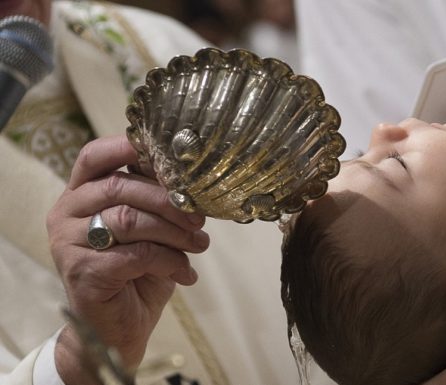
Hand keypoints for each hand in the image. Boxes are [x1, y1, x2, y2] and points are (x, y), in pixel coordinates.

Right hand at [47, 135, 209, 383]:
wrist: (119, 328)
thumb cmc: (138, 271)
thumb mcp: (151, 229)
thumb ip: (157, 201)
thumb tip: (192, 178)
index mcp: (80, 194)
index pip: (95, 156)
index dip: (129, 147)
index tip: (170, 156)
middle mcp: (66, 213)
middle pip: (119, 187)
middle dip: (168, 200)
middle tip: (199, 219)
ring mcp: (69, 243)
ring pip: (129, 220)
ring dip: (174, 232)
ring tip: (200, 245)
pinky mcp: (82, 272)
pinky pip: (136, 255)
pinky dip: (169, 261)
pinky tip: (185, 272)